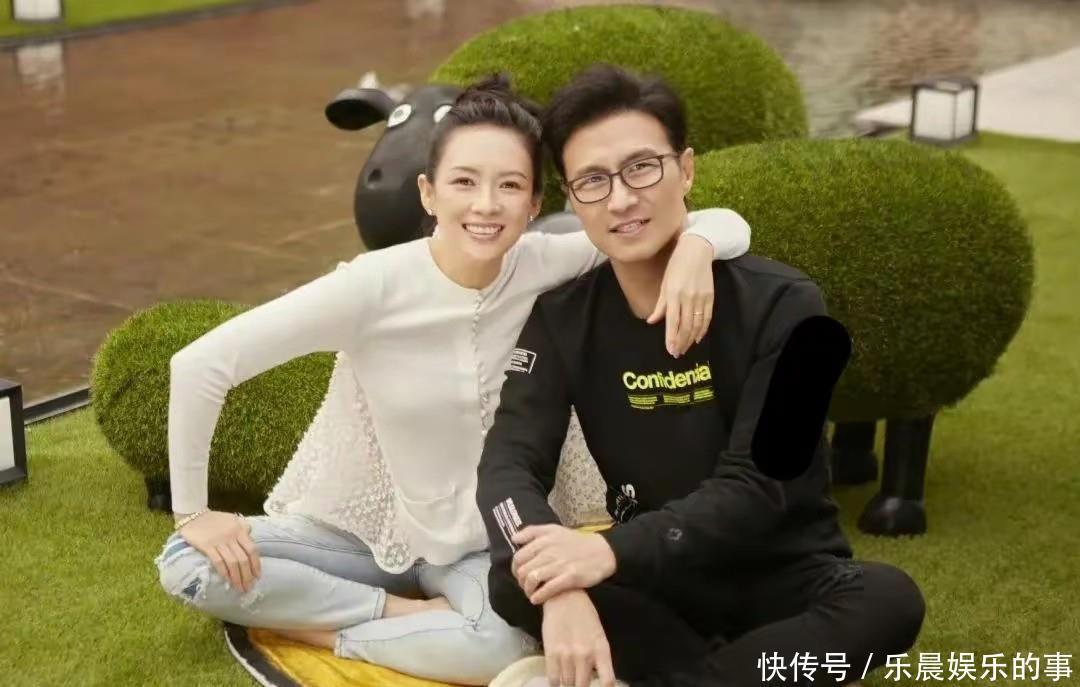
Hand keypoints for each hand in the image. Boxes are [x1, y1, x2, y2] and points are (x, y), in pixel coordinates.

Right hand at [176, 510, 260, 592]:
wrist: (193, 515)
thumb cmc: (215, 519)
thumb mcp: (233, 519)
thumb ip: (243, 528)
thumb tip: (251, 538)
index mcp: (240, 529)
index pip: (252, 550)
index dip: (256, 564)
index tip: (257, 576)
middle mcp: (232, 536)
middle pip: (243, 559)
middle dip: (247, 575)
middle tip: (249, 587)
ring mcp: (219, 541)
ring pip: (232, 563)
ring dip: (237, 578)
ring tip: (240, 588)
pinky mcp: (207, 546)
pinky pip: (218, 562)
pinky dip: (224, 573)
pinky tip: (227, 581)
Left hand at [512, 524, 615, 604]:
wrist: (602, 552)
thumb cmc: (576, 542)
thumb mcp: (554, 529)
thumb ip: (532, 531)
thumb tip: (514, 538)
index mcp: (544, 540)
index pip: (519, 557)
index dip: (515, 568)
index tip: (520, 574)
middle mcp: (549, 551)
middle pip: (523, 570)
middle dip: (520, 581)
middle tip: (526, 586)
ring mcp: (559, 565)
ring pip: (532, 579)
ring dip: (527, 590)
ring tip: (531, 593)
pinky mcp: (570, 577)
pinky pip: (548, 589)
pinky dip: (539, 596)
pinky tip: (537, 599)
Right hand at [542, 590, 616, 686]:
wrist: (564, 596)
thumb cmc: (584, 614)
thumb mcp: (598, 634)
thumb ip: (598, 656)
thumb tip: (595, 676)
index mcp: (601, 649)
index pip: (607, 681)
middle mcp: (585, 655)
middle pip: (583, 686)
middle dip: (581, 686)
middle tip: (579, 682)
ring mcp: (567, 655)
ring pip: (568, 684)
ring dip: (568, 682)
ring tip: (568, 676)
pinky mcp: (551, 652)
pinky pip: (553, 679)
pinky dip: (555, 682)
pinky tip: (557, 676)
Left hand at [647, 232, 714, 356]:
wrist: (697, 250)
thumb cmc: (676, 266)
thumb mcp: (664, 284)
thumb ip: (660, 305)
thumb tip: (651, 321)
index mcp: (674, 294)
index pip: (673, 322)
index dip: (672, 338)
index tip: (670, 350)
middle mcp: (688, 297)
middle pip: (685, 326)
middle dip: (681, 342)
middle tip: (677, 354)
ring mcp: (700, 297)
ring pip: (697, 324)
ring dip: (690, 339)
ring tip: (685, 349)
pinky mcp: (710, 296)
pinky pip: (707, 317)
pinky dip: (703, 329)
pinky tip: (698, 338)